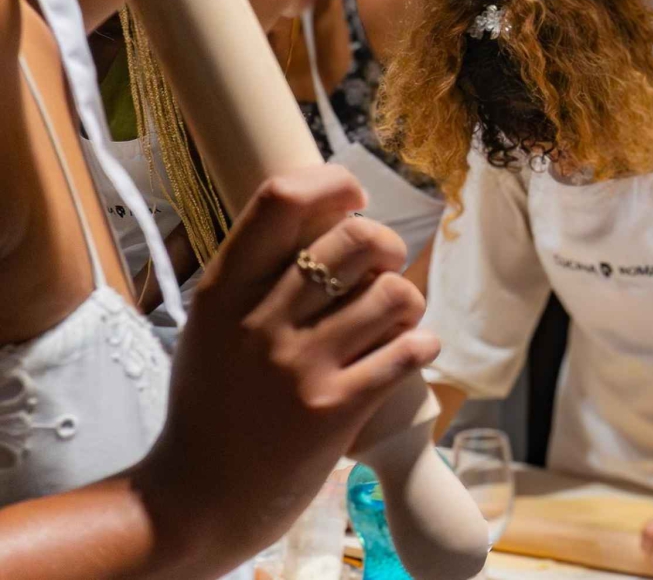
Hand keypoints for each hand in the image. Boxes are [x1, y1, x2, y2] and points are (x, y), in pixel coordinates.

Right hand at [131, 165, 438, 575]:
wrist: (196, 502)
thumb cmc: (211, 408)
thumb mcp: (211, 328)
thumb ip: (255, 277)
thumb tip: (325, 218)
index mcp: (224, 292)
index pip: (281, 200)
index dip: (333, 185)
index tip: (354, 200)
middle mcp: (260, 322)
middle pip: (355, 239)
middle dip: (386, 245)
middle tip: (383, 269)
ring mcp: (300, 366)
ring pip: (392, 293)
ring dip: (408, 301)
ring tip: (396, 318)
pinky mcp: (336, 410)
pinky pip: (407, 352)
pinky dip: (421, 346)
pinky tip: (413, 350)